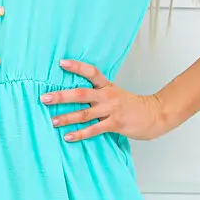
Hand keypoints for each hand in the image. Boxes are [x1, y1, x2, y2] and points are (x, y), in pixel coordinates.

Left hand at [40, 58, 167, 142]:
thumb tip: (75, 95)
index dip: (76, 66)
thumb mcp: (116, 94)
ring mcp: (111, 110)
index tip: (61, 63)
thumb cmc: (132, 106)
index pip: (91, 72)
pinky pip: (94, 130)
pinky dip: (80, 134)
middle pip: (81, 93)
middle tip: (45, 98)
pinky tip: (68, 137)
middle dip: (61, 96)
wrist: (155, 115)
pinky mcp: (115, 124)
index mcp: (107, 86)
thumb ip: (98, 94)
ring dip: (66, 117)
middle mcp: (107, 96)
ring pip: (84, 114)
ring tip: (52, 121)